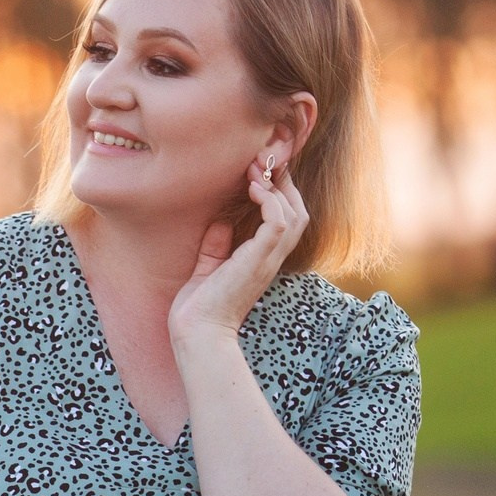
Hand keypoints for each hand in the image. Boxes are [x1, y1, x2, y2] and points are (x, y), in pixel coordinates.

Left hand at [168, 153, 310, 343]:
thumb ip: (216, 245)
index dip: (279, 193)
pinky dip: (270, 201)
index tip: (259, 172)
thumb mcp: (208, 268)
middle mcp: (271, 258)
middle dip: (284, 183)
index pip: (286, 219)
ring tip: (255, 171)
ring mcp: (268, 260)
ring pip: (294, 214)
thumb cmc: (199, 307)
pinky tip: (253, 188)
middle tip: (262, 163)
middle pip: (298, 212)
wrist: (196, 332)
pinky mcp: (259, 260)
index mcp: (263, 259)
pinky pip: (278, 222)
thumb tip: (219, 222)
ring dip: (277, 188)